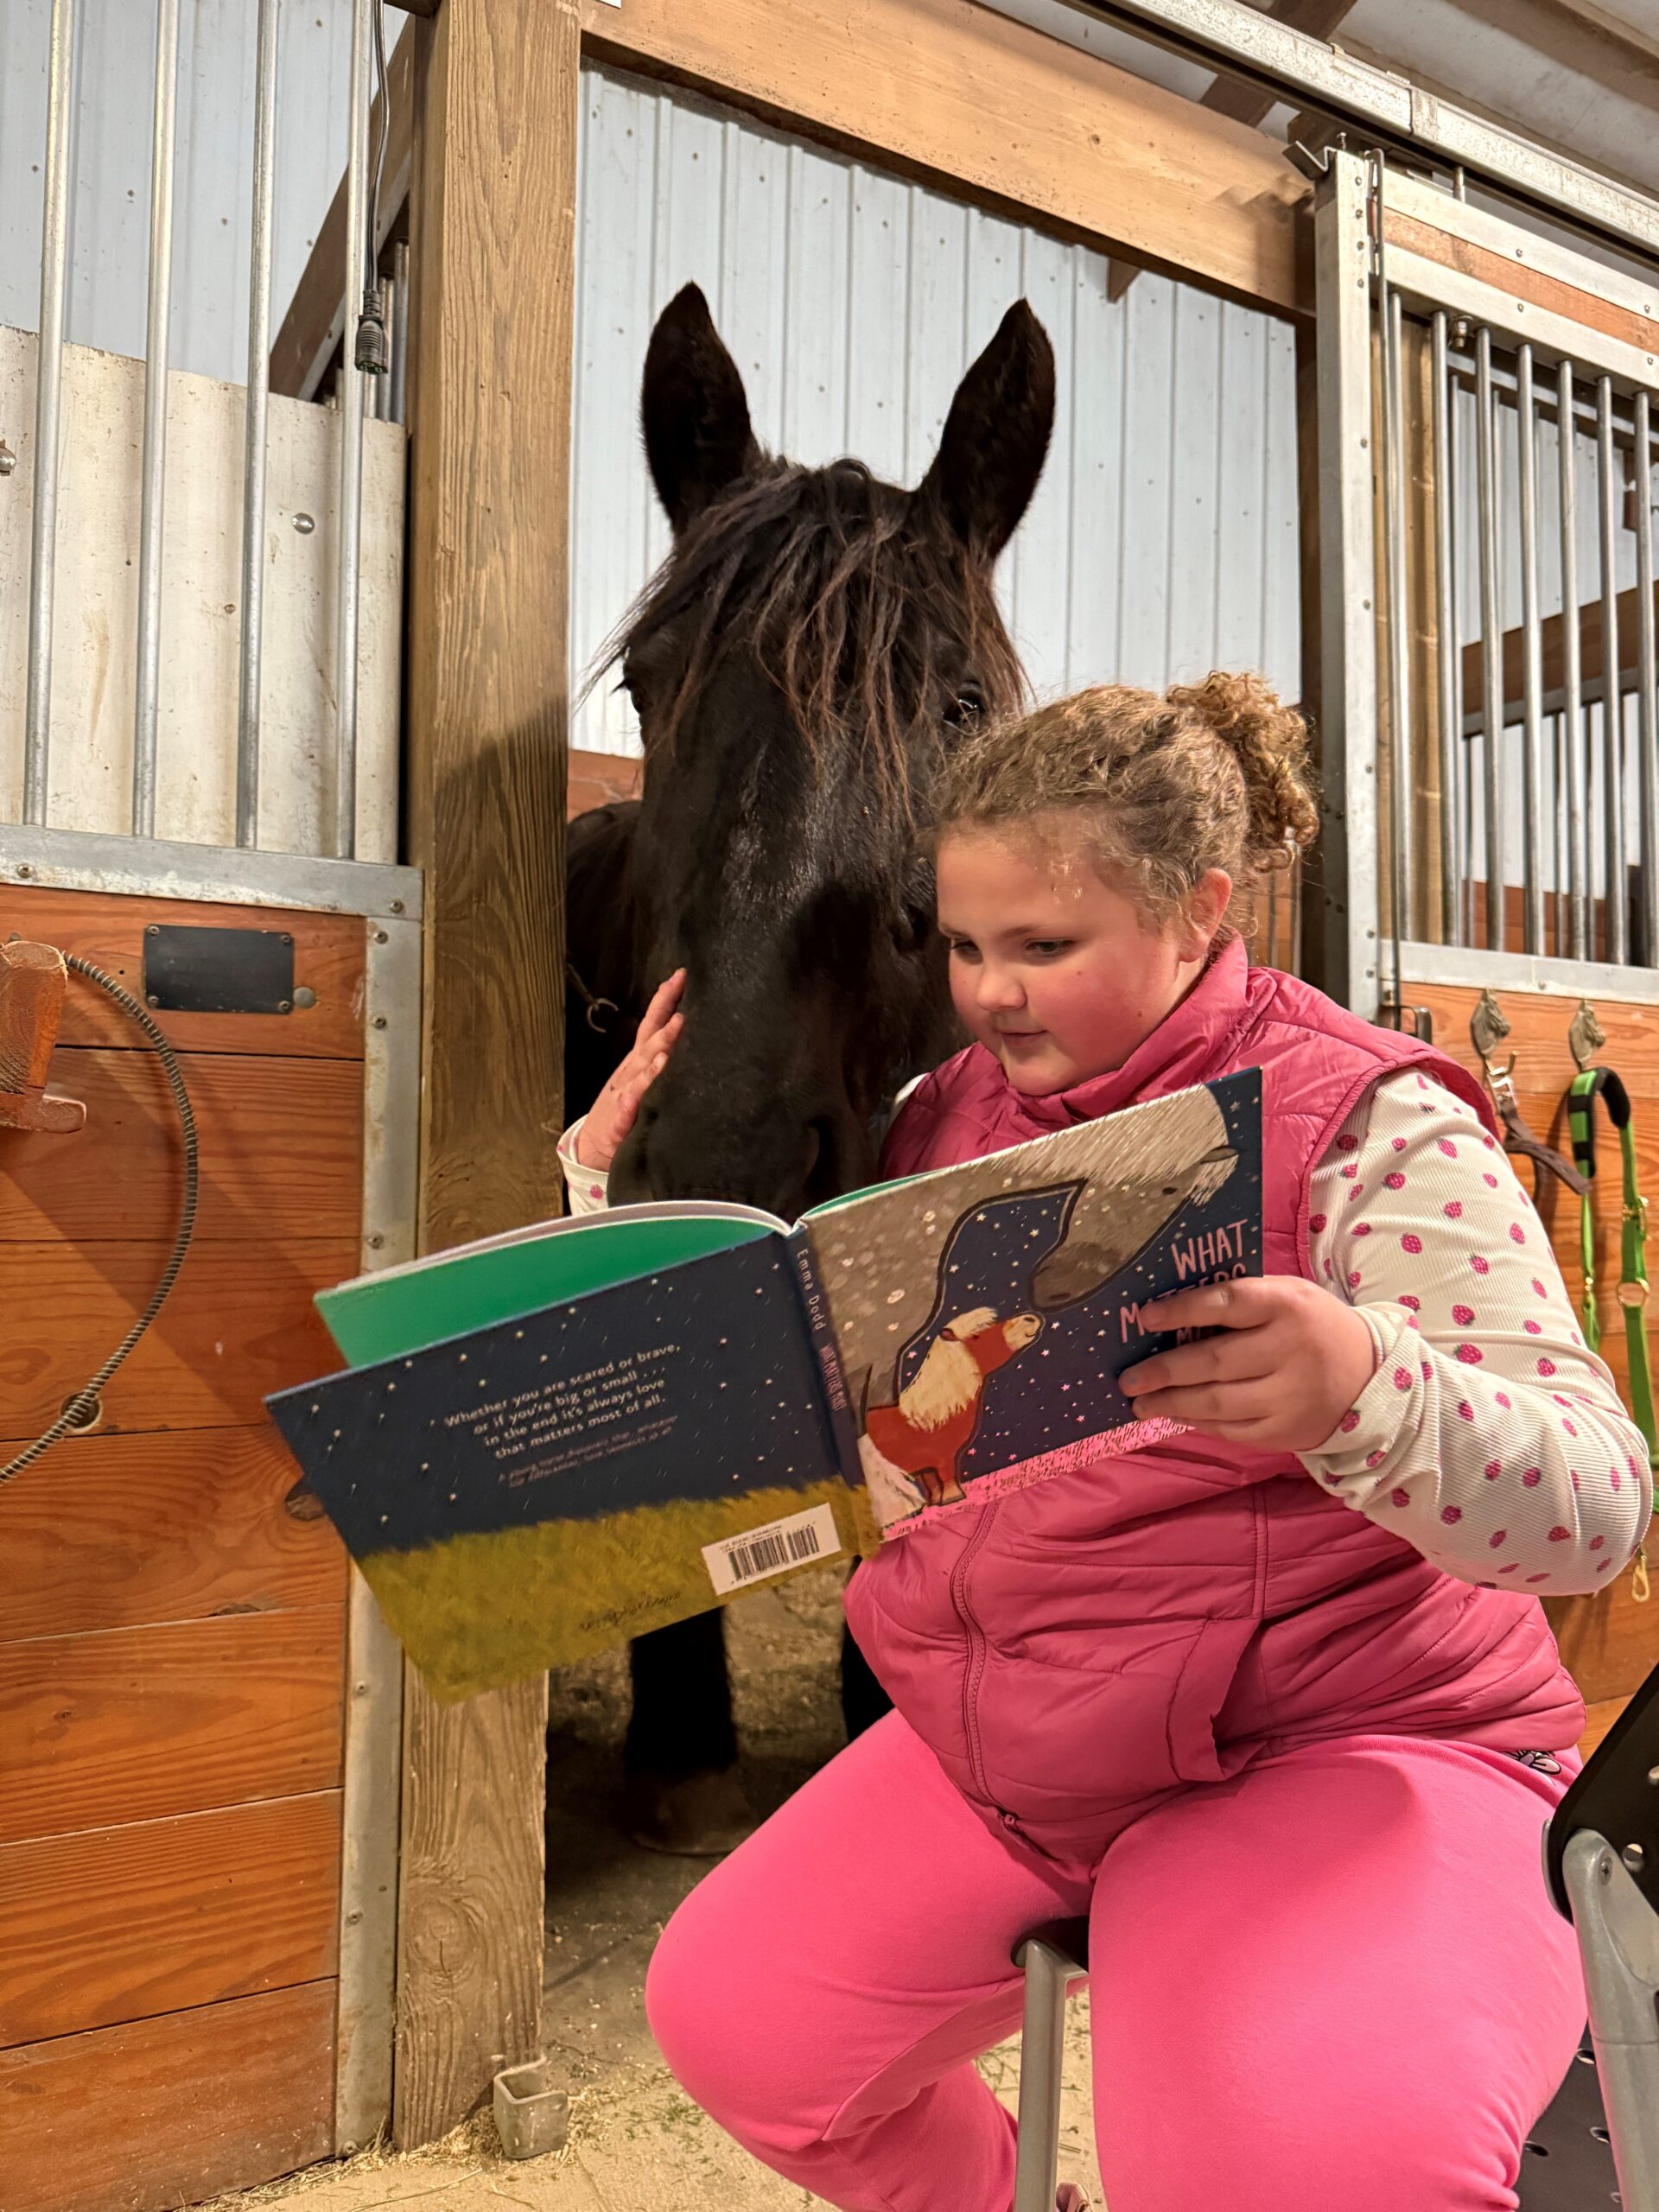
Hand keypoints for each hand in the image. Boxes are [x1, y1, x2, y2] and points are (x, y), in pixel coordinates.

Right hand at [575, 970, 685, 1170]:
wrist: (593, 1148)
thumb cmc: (625, 1111)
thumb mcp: (642, 1081)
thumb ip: (661, 1060)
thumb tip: (690, 1033)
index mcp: (639, 1060)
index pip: (653, 1023)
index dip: (666, 999)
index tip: (682, 975)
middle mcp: (632, 1069)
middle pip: (650, 1038)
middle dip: (666, 1018)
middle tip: (683, 998)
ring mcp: (625, 1090)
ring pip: (644, 1064)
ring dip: (660, 1046)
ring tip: (677, 1028)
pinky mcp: (621, 1116)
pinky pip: (634, 1098)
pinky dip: (645, 1083)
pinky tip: (657, 1071)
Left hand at [1119, 1277, 1377, 1451]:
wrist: (1372, 1376)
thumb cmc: (1312, 1327)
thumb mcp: (1288, 1296)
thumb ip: (1240, 1301)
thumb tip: (1168, 1315)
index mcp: (1287, 1305)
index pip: (1227, 1303)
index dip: (1181, 1310)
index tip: (1144, 1317)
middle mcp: (1289, 1350)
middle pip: (1213, 1361)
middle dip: (1163, 1371)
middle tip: (1127, 1379)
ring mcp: (1289, 1396)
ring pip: (1216, 1402)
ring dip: (1170, 1403)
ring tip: (1139, 1402)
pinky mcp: (1286, 1431)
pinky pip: (1230, 1429)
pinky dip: (1197, 1422)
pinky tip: (1175, 1414)